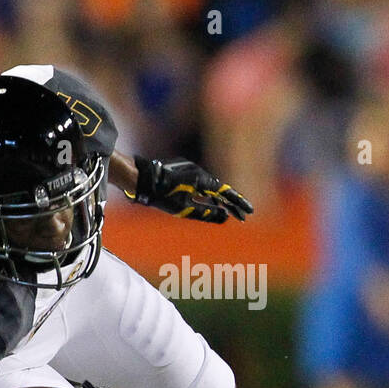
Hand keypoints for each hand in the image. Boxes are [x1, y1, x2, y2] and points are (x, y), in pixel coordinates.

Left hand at [129, 156, 252, 222]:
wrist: (140, 179)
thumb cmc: (161, 195)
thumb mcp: (183, 208)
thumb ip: (205, 213)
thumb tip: (224, 218)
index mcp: (202, 180)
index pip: (226, 193)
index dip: (238, 203)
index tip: (248, 212)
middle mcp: (199, 171)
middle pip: (220, 189)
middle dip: (231, 204)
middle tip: (241, 216)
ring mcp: (190, 169)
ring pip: (209, 186)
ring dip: (219, 199)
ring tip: (229, 212)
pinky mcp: (182, 170)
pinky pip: (199, 183)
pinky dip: (206, 194)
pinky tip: (208, 202)